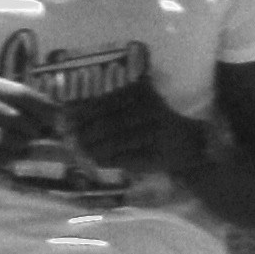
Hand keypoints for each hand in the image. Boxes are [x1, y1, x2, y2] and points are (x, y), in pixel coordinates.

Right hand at [0, 73, 60, 167]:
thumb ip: (24, 105)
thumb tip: (59, 115)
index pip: (24, 94)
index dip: (44, 107)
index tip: (58, 118)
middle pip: (18, 117)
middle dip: (33, 129)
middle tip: (39, 134)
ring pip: (11, 138)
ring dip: (21, 144)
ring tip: (20, 143)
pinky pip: (0, 155)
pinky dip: (8, 157)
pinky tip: (6, 154)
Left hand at [64, 81, 196, 176]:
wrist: (187, 143)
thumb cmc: (154, 120)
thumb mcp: (135, 102)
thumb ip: (107, 104)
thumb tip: (71, 108)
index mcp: (142, 93)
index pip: (107, 102)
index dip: (85, 110)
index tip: (67, 115)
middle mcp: (149, 111)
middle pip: (109, 123)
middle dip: (86, 131)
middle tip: (72, 136)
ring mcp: (153, 134)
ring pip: (115, 142)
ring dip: (93, 147)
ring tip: (81, 149)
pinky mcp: (154, 155)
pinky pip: (124, 159)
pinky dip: (107, 160)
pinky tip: (96, 160)